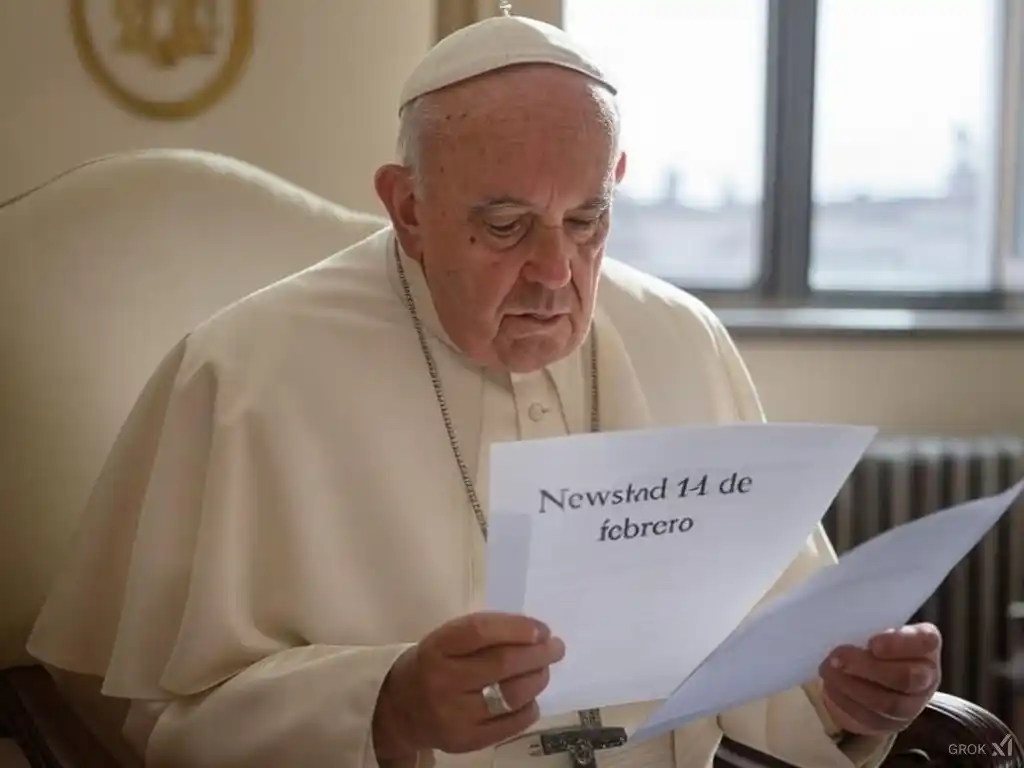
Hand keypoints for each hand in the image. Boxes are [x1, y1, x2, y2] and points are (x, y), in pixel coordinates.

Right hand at [374, 611, 564, 756]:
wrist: (401, 708)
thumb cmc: (435, 664)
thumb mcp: (448, 639)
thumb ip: (485, 634)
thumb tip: (537, 634)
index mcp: (438, 647)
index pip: (480, 632)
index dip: (516, 628)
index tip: (541, 629)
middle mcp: (444, 680)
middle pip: (502, 664)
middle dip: (538, 653)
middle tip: (556, 647)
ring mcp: (455, 715)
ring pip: (512, 695)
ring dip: (538, 678)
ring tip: (542, 670)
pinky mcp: (466, 741)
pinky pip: (511, 723)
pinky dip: (529, 707)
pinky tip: (529, 698)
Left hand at [819, 623, 941, 736]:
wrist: (873, 674)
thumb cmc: (874, 641)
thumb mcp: (875, 626)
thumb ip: (867, 623)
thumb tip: (838, 618)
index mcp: (925, 645)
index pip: (925, 641)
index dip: (899, 643)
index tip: (873, 643)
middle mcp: (925, 677)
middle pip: (906, 678)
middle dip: (868, 667)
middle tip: (838, 656)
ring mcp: (910, 705)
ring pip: (887, 704)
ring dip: (851, 686)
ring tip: (828, 669)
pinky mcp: (888, 724)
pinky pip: (869, 719)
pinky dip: (845, 702)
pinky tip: (830, 687)